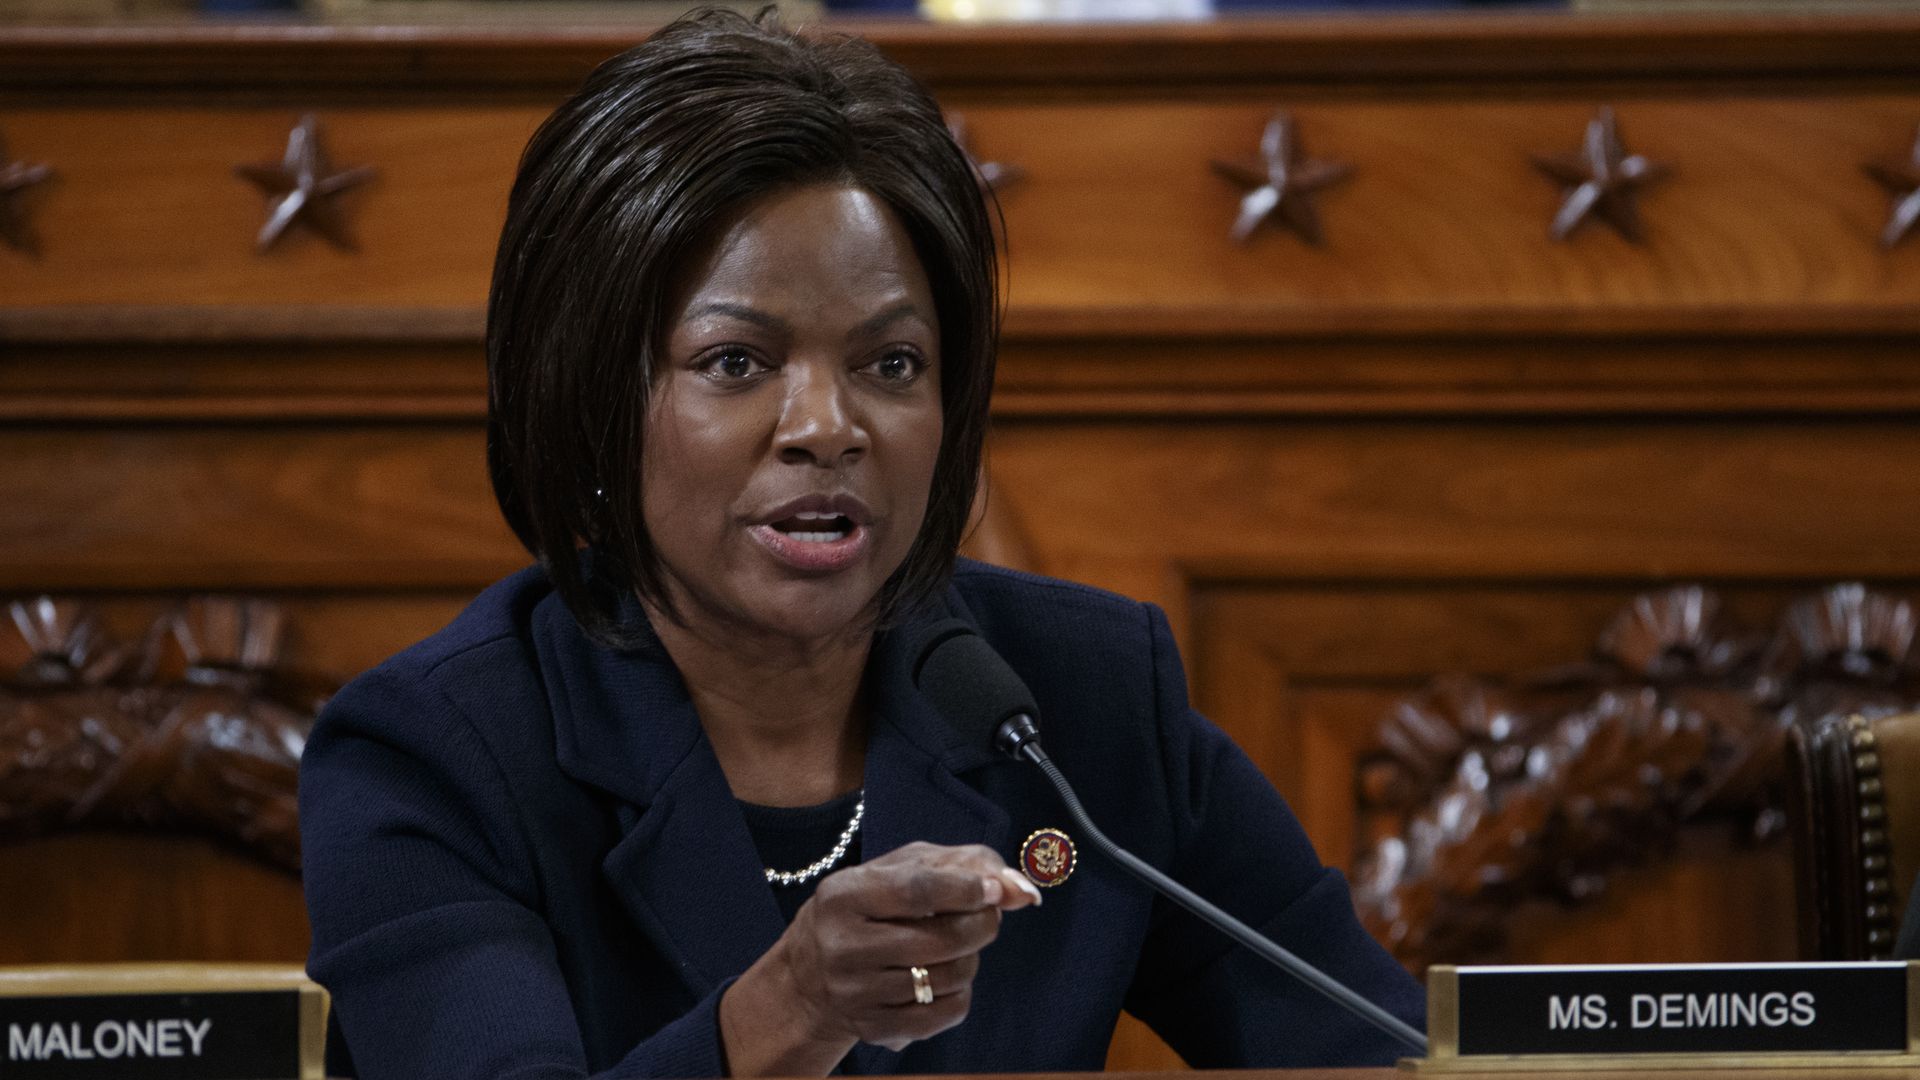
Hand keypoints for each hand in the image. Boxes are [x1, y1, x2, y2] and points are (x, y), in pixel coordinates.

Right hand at [720, 842, 1040, 1073]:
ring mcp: (856, 992)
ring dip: (971, 958)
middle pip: (941, 939)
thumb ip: (964, 864)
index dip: (965, 888)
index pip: (916, 890)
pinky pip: (946, 1013)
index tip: (995, 889)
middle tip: (986, 913)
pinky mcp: (873, 1028)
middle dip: (981, 923)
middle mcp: (842, 946)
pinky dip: (961, 992)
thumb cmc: (871, 906)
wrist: (812, 972)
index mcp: (844, 895)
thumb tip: (1022, 889)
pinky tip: (945, 977)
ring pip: (950, 977)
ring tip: (956, 946)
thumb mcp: (902, 868)